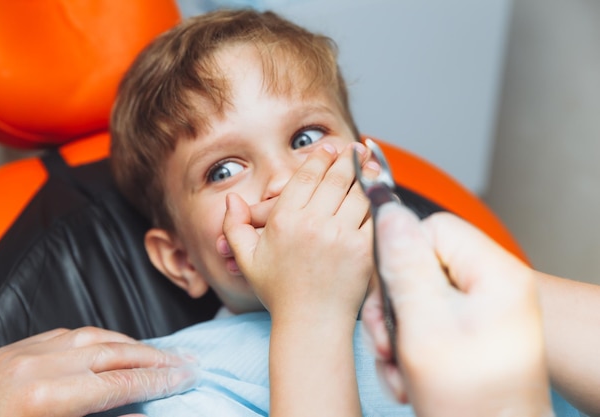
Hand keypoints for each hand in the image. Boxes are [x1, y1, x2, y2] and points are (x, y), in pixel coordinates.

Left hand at [0, 327, 197, 416]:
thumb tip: (140, 415)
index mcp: (45, 399)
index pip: (118, 384)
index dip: (158, 382)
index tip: (188, 377)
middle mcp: (37, 367)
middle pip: (112, 353)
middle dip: (155, 357)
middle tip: (187, 361)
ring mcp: (23, 353)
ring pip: (92, 336)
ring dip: (130, 343)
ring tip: (159, 353)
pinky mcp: (13, 349)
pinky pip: (66, 335)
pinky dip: (97, 339)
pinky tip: (114, 345)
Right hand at [222, 142, 375, 321]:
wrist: (312, 323)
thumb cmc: (280, 292)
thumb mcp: (248, 259)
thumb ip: (234, 226)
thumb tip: (231, 199)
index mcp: (285, 221)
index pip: (306, 177)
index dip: (320, 158)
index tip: (329, 148)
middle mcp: (313, 224)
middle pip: (335, 178)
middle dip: (346, 158)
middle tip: (353, 147)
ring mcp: (341, 236)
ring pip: (358, 192)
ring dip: (365, 172)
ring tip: (369, 159)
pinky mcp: (364, 249)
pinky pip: (374, 215)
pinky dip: (379, 198)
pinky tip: (380, 188)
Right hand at [361, 204, 552, 416]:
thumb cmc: (472, 403)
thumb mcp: (425, 327)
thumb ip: (405, 266)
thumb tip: (388, 213)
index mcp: (495, 274)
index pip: (434, 228)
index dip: (401, 257)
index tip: (390, 295)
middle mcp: (492, 287)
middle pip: (421, 263)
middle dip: (393, 305)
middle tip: (386, 339)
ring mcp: (481, 312)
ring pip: (416, 296)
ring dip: (395, 331)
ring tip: (396, 365)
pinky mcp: (468, 333)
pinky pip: (424, 321)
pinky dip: (407, 347)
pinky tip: (406, 375)